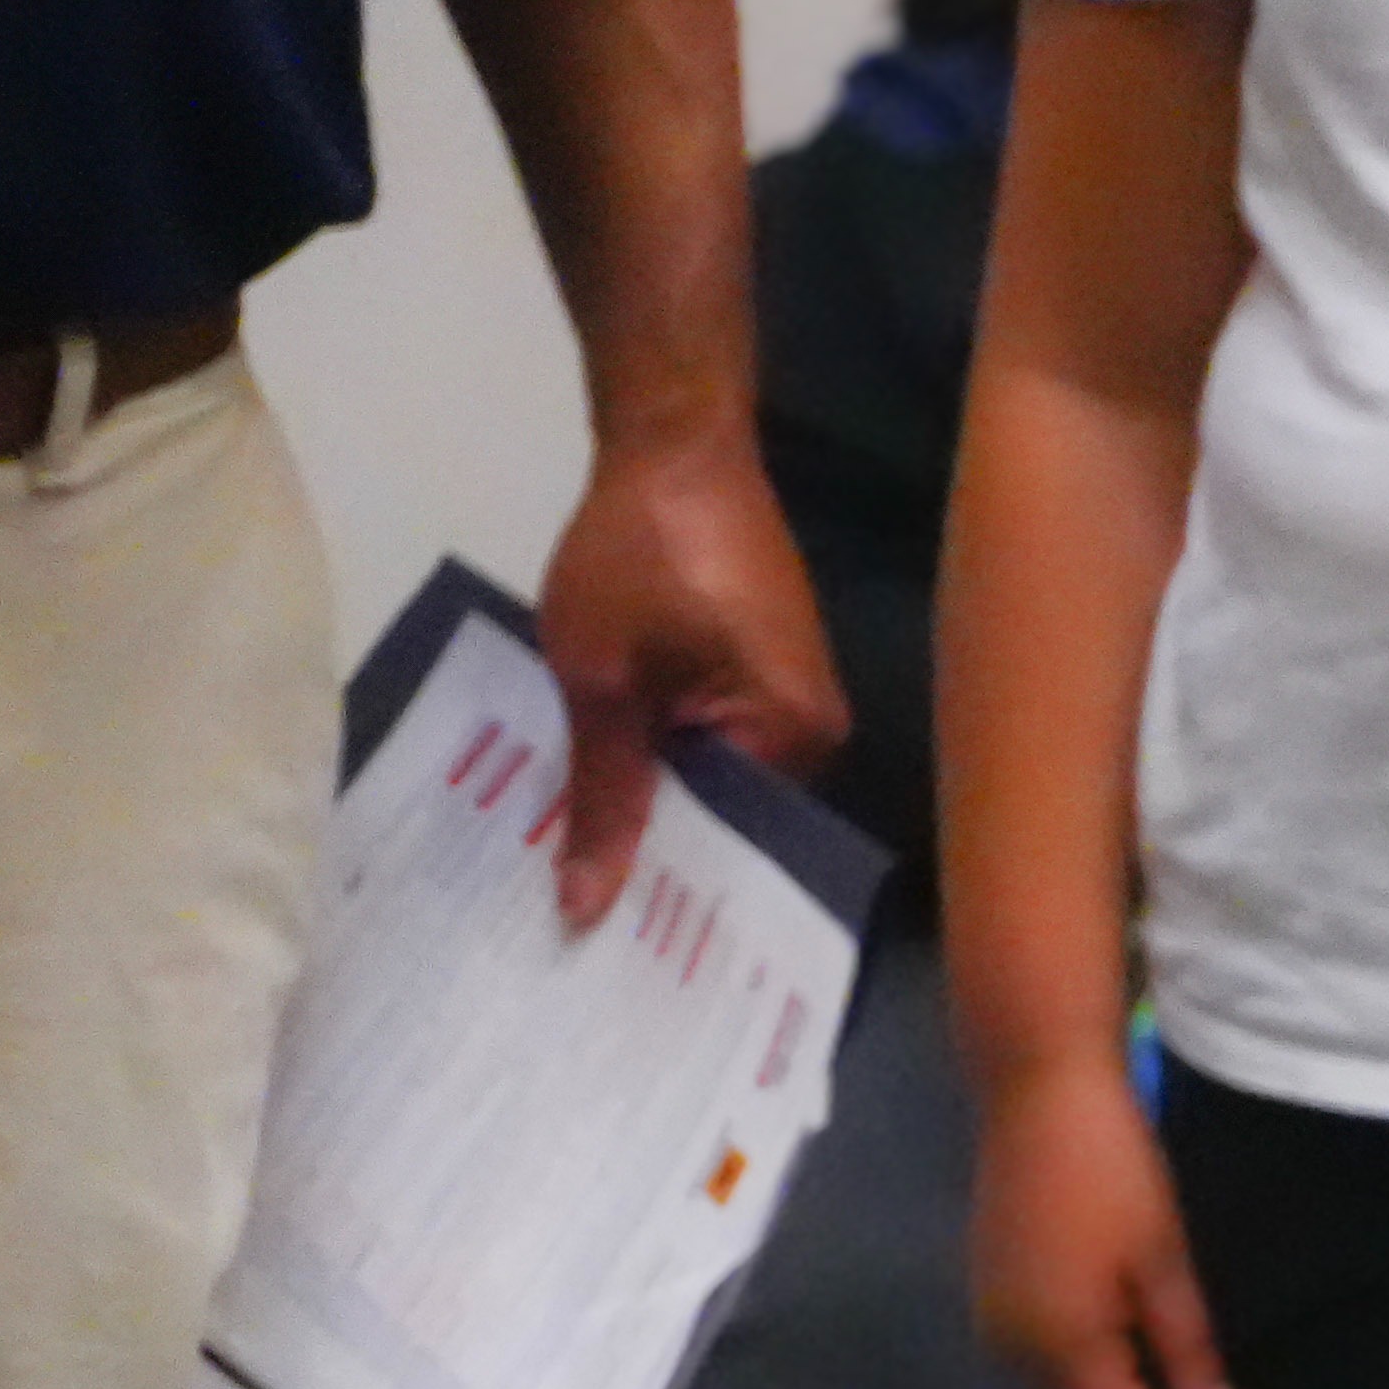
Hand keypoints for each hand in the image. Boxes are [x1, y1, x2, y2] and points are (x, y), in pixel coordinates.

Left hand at [537, 430, 841, 928]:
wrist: (674, 442)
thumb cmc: (639, 554)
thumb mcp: (601, 678)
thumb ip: (601, 795)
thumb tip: (584, 910)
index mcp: (795, 735)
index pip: (731, 847)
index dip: (660, 891)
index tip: (593, 946)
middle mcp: (818, 729)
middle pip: (731, 822)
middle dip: (657, 858)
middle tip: (571, 917)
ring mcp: (797, 697)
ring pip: (718, 783)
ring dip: (656, 806)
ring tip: (577, 863)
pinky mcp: (769, 670)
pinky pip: (718, 742)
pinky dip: (665, 760)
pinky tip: (608, 782)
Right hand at [969, 1054, 1235, 1388]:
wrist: (1037, 1094)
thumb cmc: (1113, 1177)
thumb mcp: (1165, 1264)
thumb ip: (1189, 1350)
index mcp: (1060, 1355)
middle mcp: (1013, 1355)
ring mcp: (995, 1323)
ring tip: (1190, 1368)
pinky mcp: (992, 1292)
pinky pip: (1049, 1353)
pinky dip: (1095, 1356)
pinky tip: (1139, 1330)